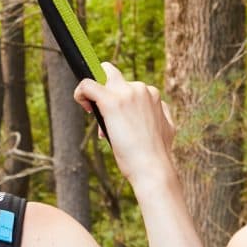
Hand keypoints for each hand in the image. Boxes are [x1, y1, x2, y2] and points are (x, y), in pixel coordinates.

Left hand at [72, 62, 174, 183]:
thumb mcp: (166, 128)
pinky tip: (83, 106)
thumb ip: (159, 114)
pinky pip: (87, 84)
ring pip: (100, 79)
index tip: (118, 121)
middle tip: (106, 121)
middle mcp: (140, 89)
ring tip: (102, 127)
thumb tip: (151, 111)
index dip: (120, 102)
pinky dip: (80, 92)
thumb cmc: (156, 154)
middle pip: (113, 79)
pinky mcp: (111, 101)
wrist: (152, 167)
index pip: (128, 87)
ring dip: (96, 99)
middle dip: (106, 96)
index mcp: (153, 94)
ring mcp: (126, 93)